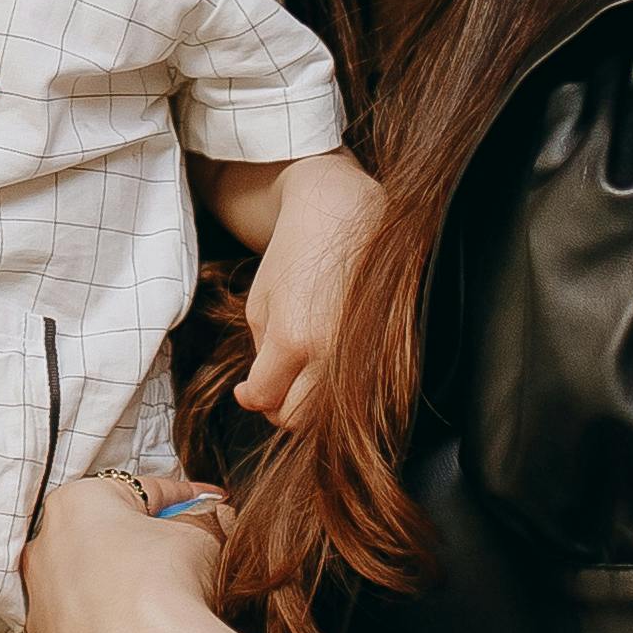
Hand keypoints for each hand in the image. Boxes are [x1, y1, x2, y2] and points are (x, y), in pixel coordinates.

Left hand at [17, 469, 228, 632]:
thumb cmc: (170, 589)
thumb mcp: (203, 538)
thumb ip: (207, 519)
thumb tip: (217, 515)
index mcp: (76, 506)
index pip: (139, 491)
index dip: (183, 498)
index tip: (209, 504)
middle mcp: (42, 556)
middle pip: (102, 544)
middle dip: (141, 550)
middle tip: (186, 563)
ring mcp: (37, 618)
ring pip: (83, 601)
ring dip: (118, 603)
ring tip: (166, 619)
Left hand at [229, 152, 378, 422]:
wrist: (345, 212)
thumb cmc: (295, 253)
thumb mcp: (259, 305)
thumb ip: (258, 358)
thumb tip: (254, 398)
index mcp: (293, 340)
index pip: (264, 399)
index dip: (250, 396)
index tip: (246, 386)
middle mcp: (332, 355)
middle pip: (298, 419)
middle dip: (278, 406)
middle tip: (273, 382)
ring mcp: (365, 354)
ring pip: (331, 415)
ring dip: (309, 403)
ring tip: (300, 373)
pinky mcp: (387, 350)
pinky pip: (361, 393)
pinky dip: (340, 391)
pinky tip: (328, 364)